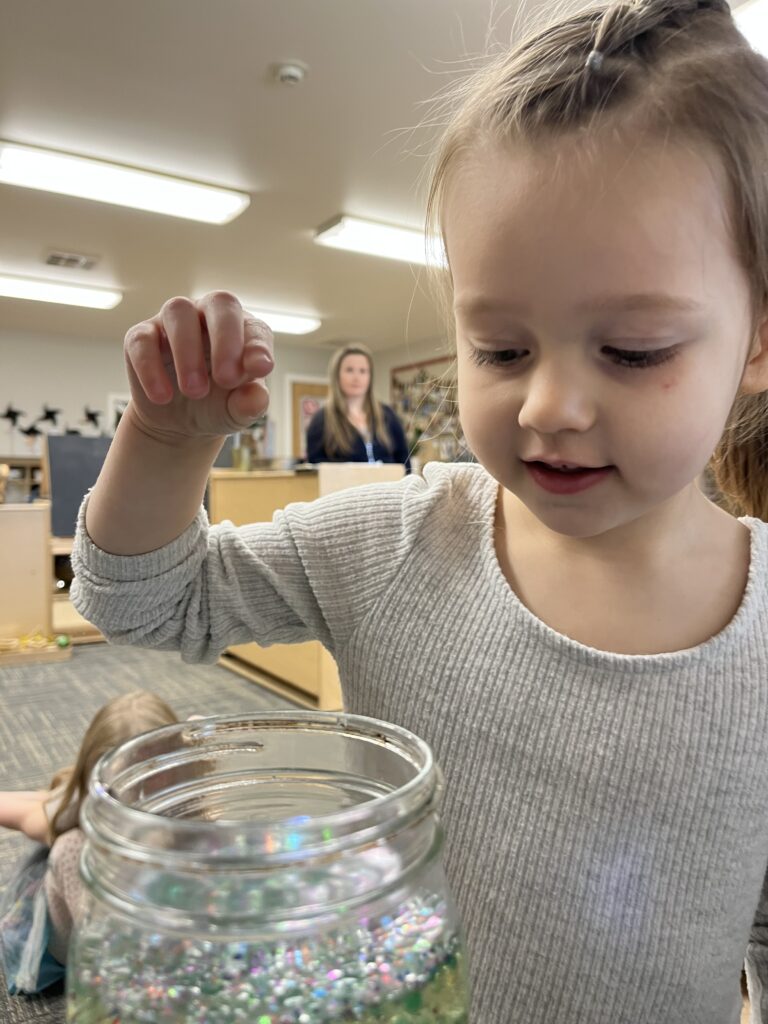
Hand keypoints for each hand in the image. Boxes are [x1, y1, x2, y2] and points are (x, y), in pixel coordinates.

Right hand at [123, 291, 273, 442]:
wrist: (179, 424)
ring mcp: (173, 323)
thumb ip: (250, 404)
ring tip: (195, 392)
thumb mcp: (237, 412)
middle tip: (227, 379)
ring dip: (188, 351)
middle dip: (226, 339)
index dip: (258, 346)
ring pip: (179, 312)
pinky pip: (142, 341)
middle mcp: (208, 316)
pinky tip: (163, 397)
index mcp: (242, 330)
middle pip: (219, 303)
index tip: (261, 370)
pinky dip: (151, 369)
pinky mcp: (140, 338)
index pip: (255, 328)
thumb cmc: (218, 406)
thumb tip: (257, 399)